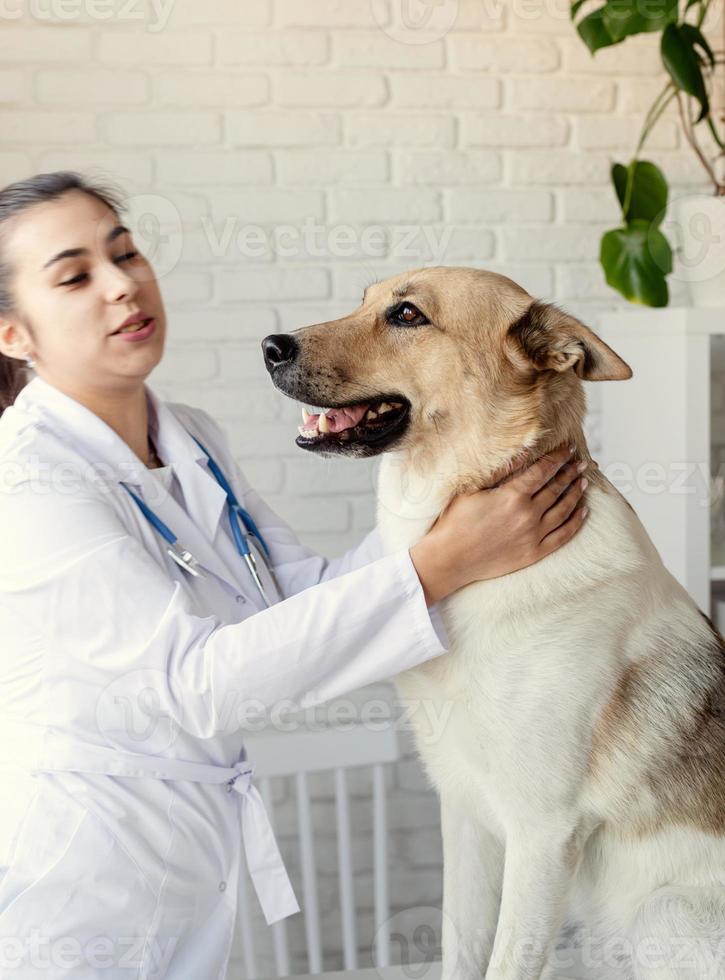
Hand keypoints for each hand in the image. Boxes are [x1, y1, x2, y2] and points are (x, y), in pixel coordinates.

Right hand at [410, 444, 590, 605]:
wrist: (450, 559)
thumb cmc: (455, 521)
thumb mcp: (472, 490)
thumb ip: (500, 471)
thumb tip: (522, 452)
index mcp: (512, 495)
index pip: (544, 470)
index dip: (558, 457)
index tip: (569, 449)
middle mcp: (527, 514)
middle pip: (557, 487)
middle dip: (571, 471)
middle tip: (581, 462)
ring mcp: (533, 535)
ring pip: (564, 510)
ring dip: (576, 493)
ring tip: (583, 481)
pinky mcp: (534, 553)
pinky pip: (563, 536)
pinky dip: (576, 522)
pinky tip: (584, 511)